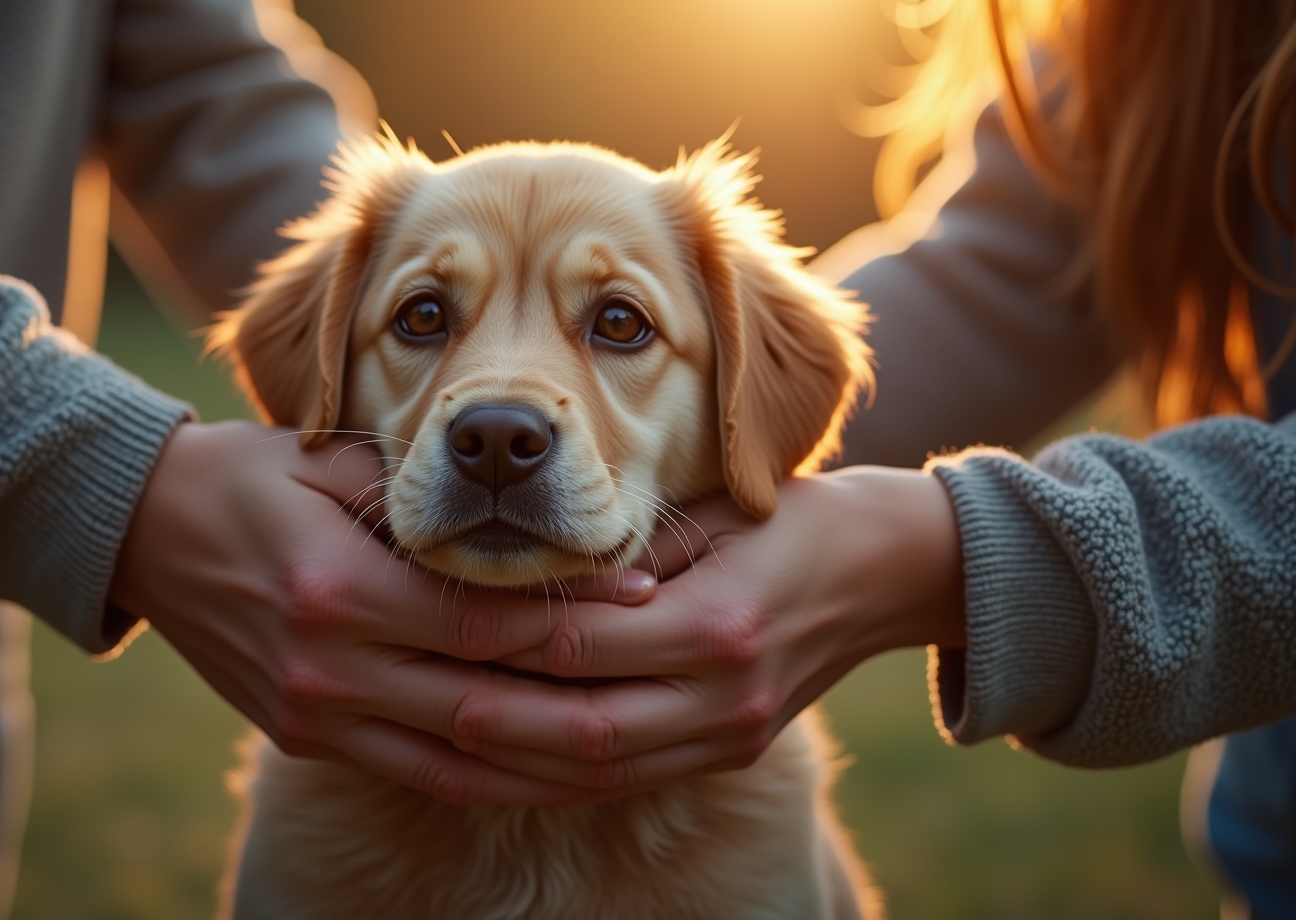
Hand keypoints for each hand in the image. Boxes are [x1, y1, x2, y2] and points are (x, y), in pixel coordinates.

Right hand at [108, 420, 658, 805]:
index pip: (481, 621)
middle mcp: (327, 667)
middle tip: (664, 685)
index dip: (570, 617)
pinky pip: (418, 773)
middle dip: (582, 700)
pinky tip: (548, 769)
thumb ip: (419, 497)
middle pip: (483, 703)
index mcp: (336, 590)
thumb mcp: (327, 462)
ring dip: (548, 759)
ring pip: (458, 760)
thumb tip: (526, 524)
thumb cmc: (247, 476)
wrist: (140, 530)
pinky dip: (490, 776)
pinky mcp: (304, 738)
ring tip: (631, 743)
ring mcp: (314, 715)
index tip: (645, 598)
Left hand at [446, 467, 964, 791]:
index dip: (501, 636)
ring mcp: (729, 736)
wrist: (886, 573)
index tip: (430, 618)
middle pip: (581, 727)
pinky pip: (624, 782)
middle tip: (409, 695)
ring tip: (434, 737)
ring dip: (510, 762)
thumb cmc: (786, 518)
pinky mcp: (727, 753)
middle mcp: (724, 694)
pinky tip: (500, 762)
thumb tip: (527, 569)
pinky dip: (555, 776)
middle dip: (487, 716)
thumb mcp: (712, 512)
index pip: (584, 643)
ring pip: (597, 771)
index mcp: (721, 623)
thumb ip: (627, 548)